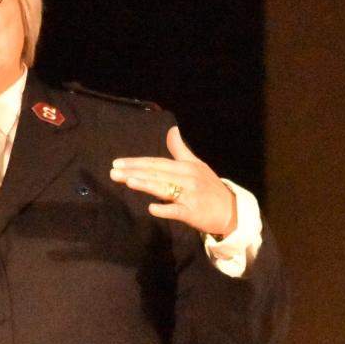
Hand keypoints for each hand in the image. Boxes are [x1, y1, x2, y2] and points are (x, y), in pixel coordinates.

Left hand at [109, 126, 236, 236]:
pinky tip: (152, 208)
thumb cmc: (210, 187)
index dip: (137, 162)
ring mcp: (190, 196)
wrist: (231, 210)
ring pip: (165, 189)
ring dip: (147, 184)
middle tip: (114, 172)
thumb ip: (180, 149)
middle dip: (134, 171)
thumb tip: (171, 130)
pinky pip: (177, 211)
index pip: (157, 163)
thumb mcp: (197, 165)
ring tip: (128, 181)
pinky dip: (165, 209)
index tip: (117, 163)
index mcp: (186, 167)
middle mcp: (187, 179)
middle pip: (157, 174)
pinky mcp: (193, 213)